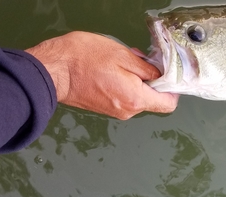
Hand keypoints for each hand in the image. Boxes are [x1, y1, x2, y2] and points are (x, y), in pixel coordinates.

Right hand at [25, 31, 178, 119]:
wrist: (52, 71)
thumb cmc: (83, 60)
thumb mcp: (123, 56)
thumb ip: (148, 68)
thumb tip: (161, 74)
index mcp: (135, 99)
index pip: (168, 104)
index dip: (173, 89)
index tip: (168, 74)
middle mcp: (128, 110)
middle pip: (153, 99)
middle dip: (152, 79)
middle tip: (140, 59)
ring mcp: (116, 111)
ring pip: (138, 97)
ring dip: (137, 80)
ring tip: (122, 62)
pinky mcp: (105, 108)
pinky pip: (124, 97)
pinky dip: (125, 84)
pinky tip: (113, 70)